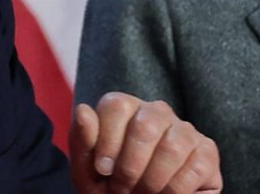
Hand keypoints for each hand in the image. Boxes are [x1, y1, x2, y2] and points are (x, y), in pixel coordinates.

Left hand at [70, 92, 221, 193]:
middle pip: (145, 125)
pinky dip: (174, 190)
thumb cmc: (108, 186)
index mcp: (123, 107)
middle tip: (122, 187)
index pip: (116, 105)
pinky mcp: (207, 151)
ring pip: (172, 147)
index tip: (102, 169)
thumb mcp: (86, 169)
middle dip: (130, 166)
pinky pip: (194, 167)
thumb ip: (82, 140)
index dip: (107, 141)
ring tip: (142, 193)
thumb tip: (83, 110)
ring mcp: (184, 129)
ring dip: (152, 180)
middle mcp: (155, 111)